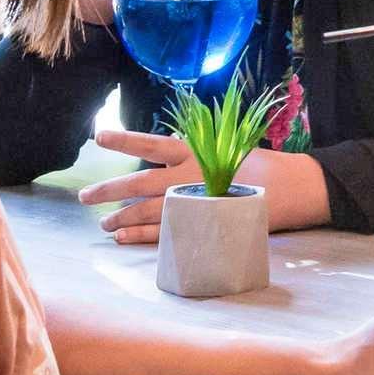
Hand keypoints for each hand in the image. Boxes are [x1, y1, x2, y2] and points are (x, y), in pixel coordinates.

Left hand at [83, 128, 328, 241]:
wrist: (288, 188)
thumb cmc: (257, 166)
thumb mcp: (225, 148)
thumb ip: (195, 155)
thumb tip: (166, 157)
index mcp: (196, 151)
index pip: (152, 142)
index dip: (124, 139)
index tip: (99, 137)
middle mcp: (189, 175)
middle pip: (140, 182)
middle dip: (109, 190)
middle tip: (85, 196)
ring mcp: (193, 201)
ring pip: (146, 210)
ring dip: (121, 217)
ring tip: (102, 223)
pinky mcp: (200, 224)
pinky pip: (162, 233)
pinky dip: (139, 236)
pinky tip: (121, 237)